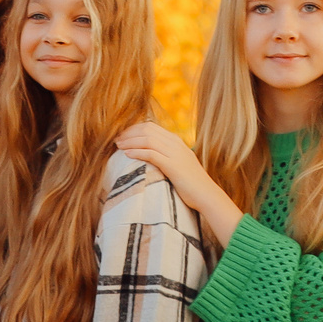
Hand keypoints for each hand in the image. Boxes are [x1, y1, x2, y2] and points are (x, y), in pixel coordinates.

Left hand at [115, 121, 243, 246]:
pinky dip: (137, 152)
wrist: (206, 195)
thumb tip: (148, 155)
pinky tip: (127, 155)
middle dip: (129, 133)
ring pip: (147, 139)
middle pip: (147, 130)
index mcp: (176, 141)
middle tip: (116, 140)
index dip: (133, 129)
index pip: (151, 126)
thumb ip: (166, 155)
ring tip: (118, 146)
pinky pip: (151, 154)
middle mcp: (175, 144)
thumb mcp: (178, 163)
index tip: (122, 136)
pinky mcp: (173, 166)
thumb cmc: (190, 183)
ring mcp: (175, 154)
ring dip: (130, 141)